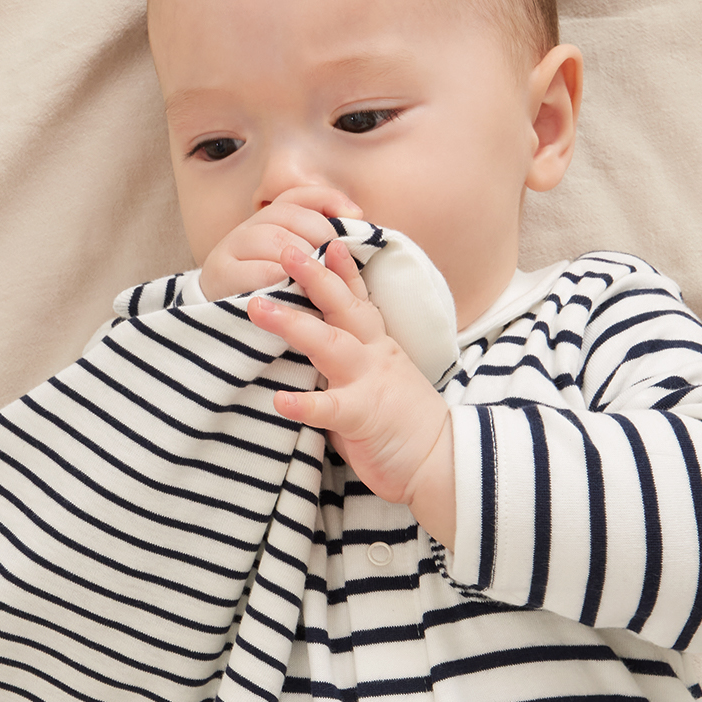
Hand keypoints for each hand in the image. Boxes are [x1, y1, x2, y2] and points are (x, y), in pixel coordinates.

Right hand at [196, 185, 354, 299]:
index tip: (356, 215)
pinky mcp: (220, 275)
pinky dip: (283, 281)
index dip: (328, 200)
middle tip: (337, 261)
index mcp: (265, 223)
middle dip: (320, 236)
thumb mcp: (299, 273)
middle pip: (288, 217)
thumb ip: (321, 245)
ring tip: (320, 280)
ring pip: (275, 239)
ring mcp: (229, 250)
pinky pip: (259, 271)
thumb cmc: (274, 305)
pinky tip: (299, 294)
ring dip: (304, 259)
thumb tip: (355, 214)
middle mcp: (245, 230)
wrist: (226, 335)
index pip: (297, 196)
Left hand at [249, 238, 455, 543]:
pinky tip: (279, 401)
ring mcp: (369, 383)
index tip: (326, 238)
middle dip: (313, 277)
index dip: (343, 269)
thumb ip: (348, 366)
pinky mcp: (363, 418)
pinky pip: (330, 408)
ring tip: (258, 309)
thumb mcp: (380, 383)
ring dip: (293, 325)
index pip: (359, 299)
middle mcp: (374, 355)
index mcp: (377, 346)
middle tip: (285, 250)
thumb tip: (315, 359)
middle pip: (342, 307)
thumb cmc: (405, 426)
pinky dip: (305, 404)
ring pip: (330, 344)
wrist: (443, 463)